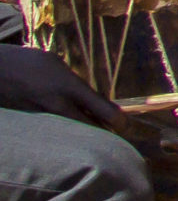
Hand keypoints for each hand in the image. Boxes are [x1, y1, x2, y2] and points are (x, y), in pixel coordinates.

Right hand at [0, 45, 125, 132]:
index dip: (117, 120)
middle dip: (105, 133)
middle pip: (89, 127)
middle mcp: (57, 104)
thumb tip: (90, 98)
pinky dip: (66, 133)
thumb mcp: (56, 65)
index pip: (100, 108)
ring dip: (85, 135)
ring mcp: (43, 116)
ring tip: (98, 137)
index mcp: (68, 85)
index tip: (126, 125)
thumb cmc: (28, 62)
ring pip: (72, 132)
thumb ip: (75, 83)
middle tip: (118, 135)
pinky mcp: (32, 123)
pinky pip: (55, 131)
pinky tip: (71, 134)